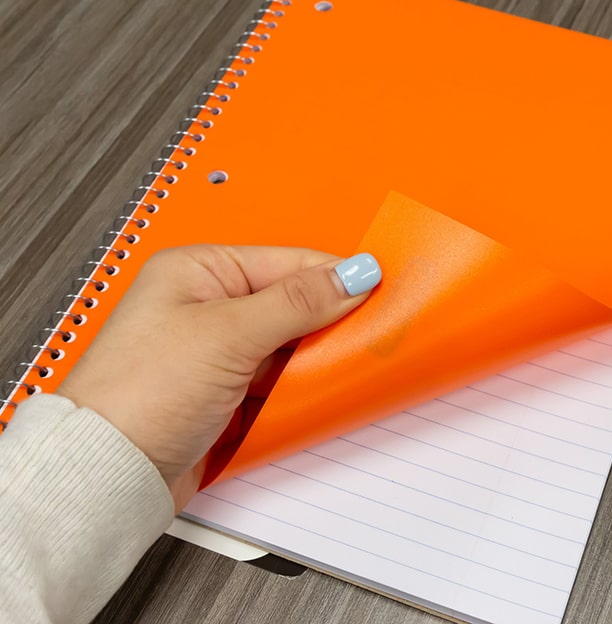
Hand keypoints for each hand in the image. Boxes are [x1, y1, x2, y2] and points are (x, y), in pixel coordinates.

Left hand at [57, 245, 380, 510]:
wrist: (106, 476)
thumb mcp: (228, 333)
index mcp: (200, 271)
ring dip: (314, 358)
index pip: (285, 262)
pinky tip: (319, 391)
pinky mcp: (225, 393)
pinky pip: (277, 380)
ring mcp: (218, 352)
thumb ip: (297, 301)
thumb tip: (353, 273)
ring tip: (348, 363)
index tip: (378, 288)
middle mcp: (208, 306)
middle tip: (371, 331)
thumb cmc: (140, 393)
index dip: (333, 276)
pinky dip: (299, 388)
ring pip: (288, 345)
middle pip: (291, 303)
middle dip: (328, 321)